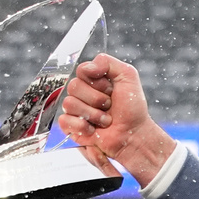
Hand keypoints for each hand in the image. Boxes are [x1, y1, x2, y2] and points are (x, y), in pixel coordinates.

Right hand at [58, 54, 175, 186]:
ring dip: (93, 114)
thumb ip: (108, 62)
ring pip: (69, 103)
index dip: (97, 81)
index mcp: (94, 80)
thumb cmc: (133, 109)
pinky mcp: (71, 127)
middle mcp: (83, 93)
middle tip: (110, 107)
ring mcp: (76, 110)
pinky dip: (82, 126)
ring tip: (106, 121)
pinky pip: (64, 120)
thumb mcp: (128, 77)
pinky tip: (94, 130)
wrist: (134, 136)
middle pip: (74, 86)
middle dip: (97, 99)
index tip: (111, 90)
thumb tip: (87, 66)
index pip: (82, 70)